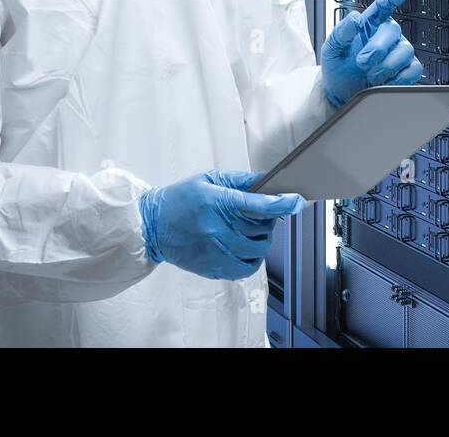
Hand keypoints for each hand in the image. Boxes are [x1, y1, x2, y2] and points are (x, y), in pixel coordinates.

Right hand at [138, 170, 305, 279]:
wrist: (152, 226)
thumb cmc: (179, 200)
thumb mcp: (209, 180)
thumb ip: (240, 181)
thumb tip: (266, 181)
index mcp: (217, 202)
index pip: (258, 204)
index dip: (281, 203)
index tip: (296, 201)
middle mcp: (218, 228)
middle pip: (262, 228)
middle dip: (269, 220)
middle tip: (261, 214)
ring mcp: (216, 250)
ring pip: (257, 249)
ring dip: (262, 239)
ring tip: (251, 231)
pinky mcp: (213, 267)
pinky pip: (246, 268)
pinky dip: (253, 259)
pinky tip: (246, 249)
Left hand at [320, 0, 423, 107]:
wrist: (341, 93)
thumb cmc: (338, 67)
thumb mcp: (331, 48)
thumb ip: (341, 31)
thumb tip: (354, 18)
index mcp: (369, 24)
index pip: (384, 5)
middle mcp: (387, 35)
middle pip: (393, 30)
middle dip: (377, 48)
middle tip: (362, 62)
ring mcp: (399, 52)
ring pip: (405, 51)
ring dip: (386, 66)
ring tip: (371, 75)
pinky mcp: (407, 70)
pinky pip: (413, 69)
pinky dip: (398, 78)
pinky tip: (385, 81)